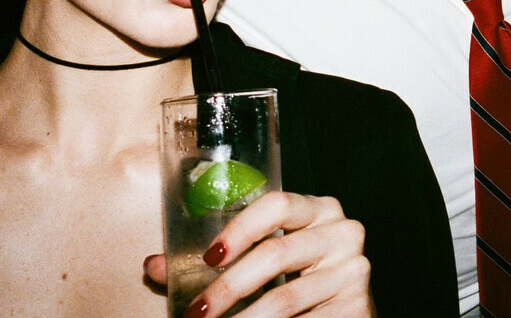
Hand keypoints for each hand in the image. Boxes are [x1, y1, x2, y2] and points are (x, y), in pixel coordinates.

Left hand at [145, 191, 374, 317]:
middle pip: (277, 253)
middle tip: (197, 312)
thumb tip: (152, 266)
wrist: (343, 312)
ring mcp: (354, 269)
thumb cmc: (295, 281)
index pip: (278, 204)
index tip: (209, 258)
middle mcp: (342, 231)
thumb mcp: (257, 265)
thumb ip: (212, 263)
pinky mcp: (358, 305)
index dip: (241, 228)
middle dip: (229, 287)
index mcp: (317, 209)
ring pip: (286, 296)